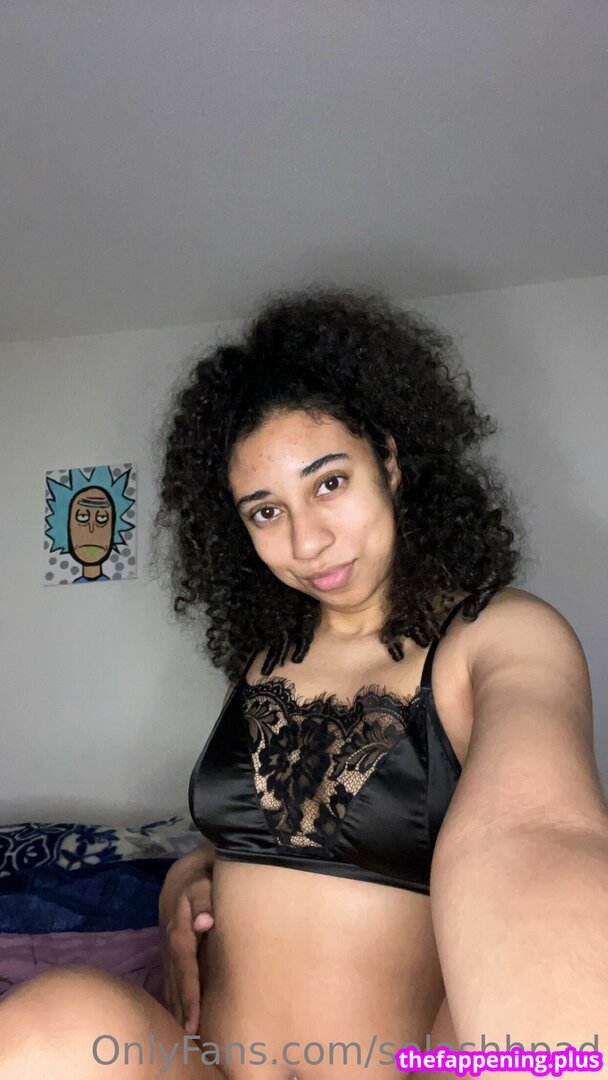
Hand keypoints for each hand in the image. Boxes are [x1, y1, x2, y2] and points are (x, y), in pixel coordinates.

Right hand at [159, 851, 214, 1033]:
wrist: (181, 874)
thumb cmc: (200, 879)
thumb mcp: (202, 883)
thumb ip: (203, 902)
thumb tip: (204, 923)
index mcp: (180, 932)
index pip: (186, 968)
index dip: (189, 994)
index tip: (194, 1018)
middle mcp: (171, 945)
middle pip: (176, 981)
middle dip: (183, 1009)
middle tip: (191, 1036)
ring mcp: (169, 949)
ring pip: (171, 982)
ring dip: (176, 1007)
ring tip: (184, 1035)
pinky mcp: (171, 951)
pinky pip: (170, 978)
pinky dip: (172, 998)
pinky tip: (176, 1015)